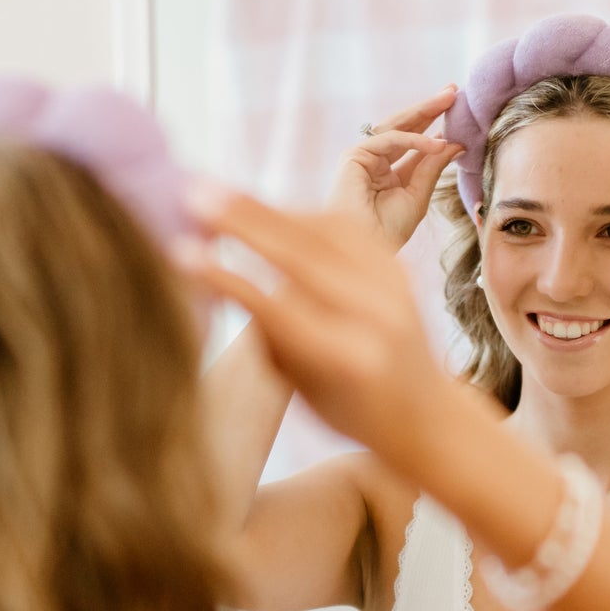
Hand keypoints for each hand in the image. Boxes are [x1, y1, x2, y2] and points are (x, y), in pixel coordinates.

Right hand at [180, 192, 457, 475]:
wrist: (427, 415)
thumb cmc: (352, 413)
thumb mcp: (304, 389)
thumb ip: (272, 337)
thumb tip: (226, 281)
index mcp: (348, 359)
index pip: (275, 309)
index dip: (227, 279)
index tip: (181, 255)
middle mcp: (376, 317)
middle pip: (300, 256)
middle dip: (242, 223)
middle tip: (194, 199)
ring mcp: (394, 287)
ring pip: (324, 231)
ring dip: (267, 209)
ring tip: (219, 195)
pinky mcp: (399, 267)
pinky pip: (347, 226)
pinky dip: (303, 212)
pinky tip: (267, 208)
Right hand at [325, 87, 464, 252]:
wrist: (363, 249)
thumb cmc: (387, 231)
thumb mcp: (418, 195)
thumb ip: (433, 167)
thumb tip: (456, 143)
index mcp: (388, 173)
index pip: (414, 143)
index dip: (435, 127)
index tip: (458, 113)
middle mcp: (374, 161)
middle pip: (405, 128)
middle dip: (429, 109)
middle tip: (453, 91)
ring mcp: (362, 157)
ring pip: (396, 126)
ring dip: (423, 111)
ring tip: (448, 98)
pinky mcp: (353, 156)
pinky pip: (389, 139)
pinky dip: (413, 139)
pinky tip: (436, 142)